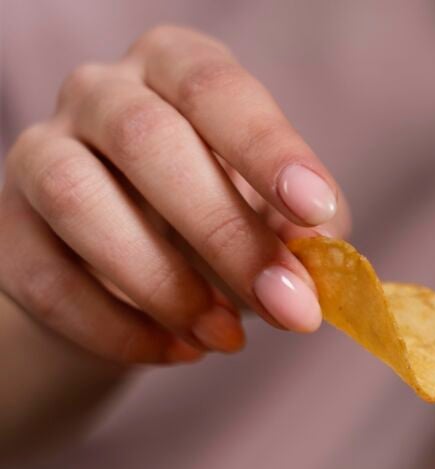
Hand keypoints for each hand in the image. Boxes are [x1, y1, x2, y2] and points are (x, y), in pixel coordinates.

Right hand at [0, 25, 350, 364]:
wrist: (139, 273)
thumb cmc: (224, 221)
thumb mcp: (278, 215)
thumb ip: (304, 231)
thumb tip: (318, 261)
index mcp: (177, 68)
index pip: (215, 87)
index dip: (266, 148)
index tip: (314, 210)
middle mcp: (101, 92)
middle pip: (146, 139)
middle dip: (224, 231)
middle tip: (285, 304)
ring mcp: (42, 153)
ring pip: (78, 200)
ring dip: (163, 283)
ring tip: (225, 337)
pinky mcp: (9, 228)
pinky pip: (46, 278)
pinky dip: (118, 327)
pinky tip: (177, 351)